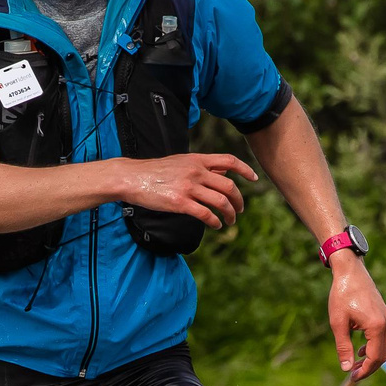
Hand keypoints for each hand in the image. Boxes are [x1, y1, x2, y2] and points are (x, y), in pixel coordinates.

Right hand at [123, 154, 254, 226]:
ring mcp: (188, 187)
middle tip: (239, 210)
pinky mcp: (179, 203)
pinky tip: (215, 225)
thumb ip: (202, 167)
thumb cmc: (155, 172)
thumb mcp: (181, 162)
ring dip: (230, 214)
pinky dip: (214, 221)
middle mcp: (195, 172)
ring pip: (220, 201)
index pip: (229, 161)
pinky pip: (205, 214)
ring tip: (230, 221)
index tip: (254, 179)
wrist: (131, 177)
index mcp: (197, 160)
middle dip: (238, 200)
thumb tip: (223, 173)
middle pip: (228, 186)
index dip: (245, 169)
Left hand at [328, 254, 385, 379]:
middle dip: (369, 367)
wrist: (351, 271)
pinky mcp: (385, 315)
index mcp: (376, 327)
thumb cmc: (342, 295)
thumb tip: (346, 368)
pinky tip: (360, 349)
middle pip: (383, 355)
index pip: (375, 358)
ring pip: (385, 347)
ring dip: (372, 358)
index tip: (352, 378)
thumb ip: (343, 347)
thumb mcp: (338, 323)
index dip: (364, 371)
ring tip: (355, 364)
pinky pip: (384, 338)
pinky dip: (374, 347)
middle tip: (352, 374)